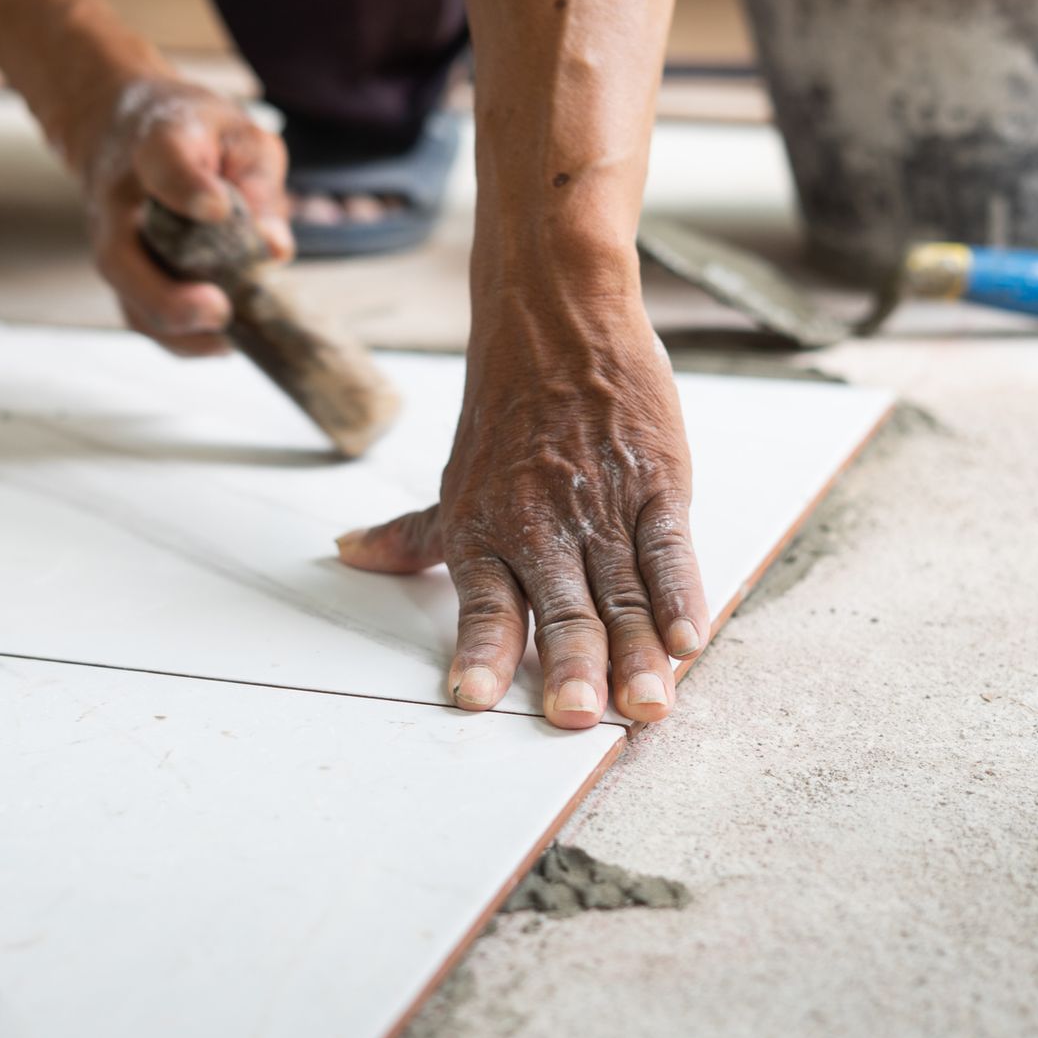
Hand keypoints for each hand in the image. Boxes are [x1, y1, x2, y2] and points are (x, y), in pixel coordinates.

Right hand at [79, 78, 291, 354]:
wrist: (125, 129)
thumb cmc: (194, 132)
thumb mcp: (240, 134)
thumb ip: (260, 182)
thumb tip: (273, 249)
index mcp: (156, 145)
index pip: (163, 165)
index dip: (186, 188)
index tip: (215, 208)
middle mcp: (119, 200)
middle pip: (120, 256)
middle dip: (167, 296)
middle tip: (218, 310)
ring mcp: (112, 242)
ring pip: (127, 299)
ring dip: (176, 331)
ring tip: (228, 339)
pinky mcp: (122, 274)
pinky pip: (140, 316)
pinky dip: (179, 339)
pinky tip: (220, 342)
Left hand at [336, 299, 708, 727]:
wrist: (558, 319)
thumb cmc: (506, 407)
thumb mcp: (456, 478)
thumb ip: (414, 534)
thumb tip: (347, 555)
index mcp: (486, 530)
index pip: (482, 604)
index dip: (480, 653)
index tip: (473, 700)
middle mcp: (541, 525)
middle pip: (559, 609)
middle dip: (571, 667)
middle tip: (578, 718)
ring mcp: (602, 506)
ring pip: (620, 592)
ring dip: (636, 653)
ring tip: (646, 706)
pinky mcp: (656, 483)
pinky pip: (668, 548)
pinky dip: (681, 593)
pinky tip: (689, 638)